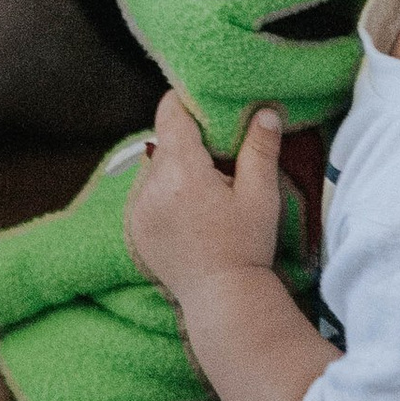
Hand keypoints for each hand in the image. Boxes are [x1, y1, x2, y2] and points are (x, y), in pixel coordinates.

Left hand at [125, 93, 285, 311]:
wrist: (221, 299)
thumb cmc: (245, 247)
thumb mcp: (261, 196)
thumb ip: (260, 149)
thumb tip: (264, 111)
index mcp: (182, 171)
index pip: (171, 112)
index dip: (187, 101)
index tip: (206, 104)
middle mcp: (151, 185)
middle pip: (165, 140)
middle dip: (189, 140)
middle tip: (219, 152)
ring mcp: (138, 207)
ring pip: (156, 166)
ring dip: (176, 167)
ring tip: (206, 186)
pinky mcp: (134, 226)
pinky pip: (147, 192)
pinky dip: (164, 192)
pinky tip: (190, 210)